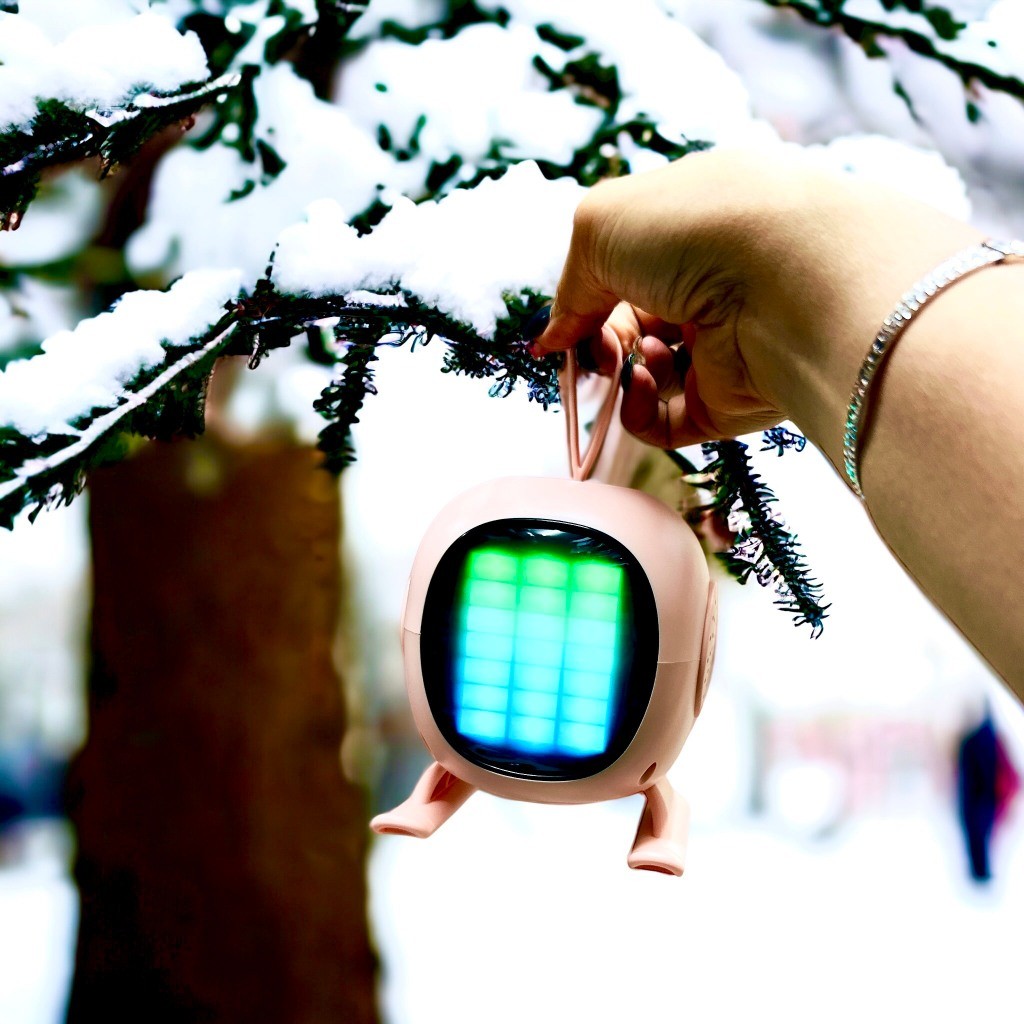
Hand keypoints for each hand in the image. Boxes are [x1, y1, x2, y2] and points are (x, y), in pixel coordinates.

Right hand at [532, 146, 978, 454]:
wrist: (787, 281)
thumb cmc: (696, 230)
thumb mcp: (601, 226)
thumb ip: (571, 285)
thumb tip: (555, 338)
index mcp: (695, 228)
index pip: (631, 271)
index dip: (590, 300)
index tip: (565, 327)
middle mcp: (716, 285)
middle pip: (636, 327)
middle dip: (601, 340)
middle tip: (594, 349)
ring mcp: (725, 345)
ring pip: (648, 376)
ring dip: (621, 372)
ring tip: (629, 361)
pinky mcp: (732, 401)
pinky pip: (668, 422)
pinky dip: (639, 413)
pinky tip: (639, 389)